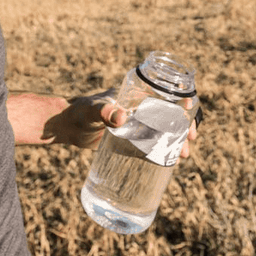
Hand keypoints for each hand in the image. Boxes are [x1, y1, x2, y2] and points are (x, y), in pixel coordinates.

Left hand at [45, 89, 200, 158]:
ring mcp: (136, 123)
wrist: (65, 126)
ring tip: (181, 156)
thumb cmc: (78, 112)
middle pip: (170, 114)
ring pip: (164, 129)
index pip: (167, 95)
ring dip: (176, 140)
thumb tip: (121, 117)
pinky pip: (152, 141)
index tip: (190, 116)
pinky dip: (162, 149)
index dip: (183, 104)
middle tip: (188, 143)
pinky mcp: (130, 137)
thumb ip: (104, 111)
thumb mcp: (93, 110)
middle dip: (184, 126)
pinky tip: (167, 161)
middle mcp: (140, 107)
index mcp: (137, 94)